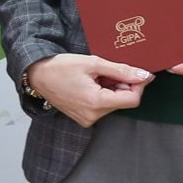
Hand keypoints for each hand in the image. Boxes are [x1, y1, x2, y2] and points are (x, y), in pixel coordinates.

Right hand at [25, 53, 152, 127]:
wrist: (38, 75)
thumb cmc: (61, 67)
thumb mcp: (94, 63)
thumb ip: (121, 70)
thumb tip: (144, 75)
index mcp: (96, 102)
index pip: (132, 99)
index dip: (138, 84)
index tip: (137, 72)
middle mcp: (93, 116)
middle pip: (123, 101)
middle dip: (122, 84)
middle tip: (107, 70)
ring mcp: (87, 119)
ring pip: (114, 103)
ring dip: (112, 88)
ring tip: (96, 76)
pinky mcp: (84, 118)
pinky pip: (103, 106)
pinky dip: (103, 94)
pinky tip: (91, 84)